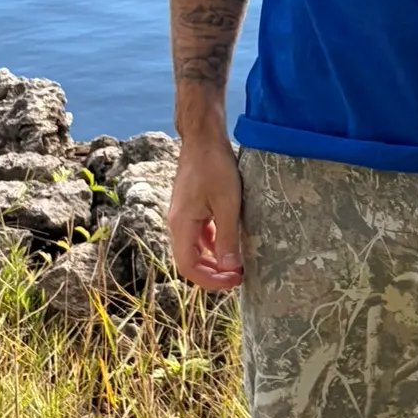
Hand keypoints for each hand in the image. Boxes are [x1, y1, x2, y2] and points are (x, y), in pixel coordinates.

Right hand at [167, 135, 244, 290]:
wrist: (203, 137)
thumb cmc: (215, 166)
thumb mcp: (228, 204)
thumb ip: (228, 237)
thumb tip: (230, 269)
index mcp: (181, 225)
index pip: (188, 267)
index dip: (210, 280)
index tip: (234, 281)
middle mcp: (177, 223)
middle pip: (190, 260)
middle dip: (213, 272)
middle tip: (239, 276)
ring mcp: (183, 214)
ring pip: (195, 247)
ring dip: (214, 258)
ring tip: (237, 262)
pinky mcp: (191, 206)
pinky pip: (200, 232)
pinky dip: (213, 241)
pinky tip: (230, 240)